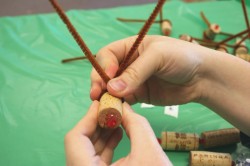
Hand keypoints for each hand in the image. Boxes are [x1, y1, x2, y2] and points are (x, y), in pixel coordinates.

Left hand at [64, 101, 171, 165]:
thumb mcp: (149, 151)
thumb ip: (136, 123)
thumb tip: (124, 107)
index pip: (75, 140)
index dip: (87, 118)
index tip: (100, 104)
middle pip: (79, 145)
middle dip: (96, 123)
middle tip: (109, 108)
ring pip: (87, 152)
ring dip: (101, 132)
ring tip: (116, 118)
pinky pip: (95, 160)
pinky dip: (105, 144)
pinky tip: (117, 132)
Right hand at [90, 35, 206, 104]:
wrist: (202, 78)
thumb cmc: (182, 58)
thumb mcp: (158, 56)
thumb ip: (135, 72)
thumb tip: (112, 88)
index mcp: (131, 47)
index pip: (108, 55)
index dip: (103, 66)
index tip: (106, 79)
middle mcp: (129, 63)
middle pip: (106, 73)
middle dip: (99, 83)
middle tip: (97, 95)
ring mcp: (133, 81)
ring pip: (112, 88)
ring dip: (106, 97)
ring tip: (104, 105)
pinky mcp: (139, 95)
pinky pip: (124, 100)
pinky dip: (118, 105)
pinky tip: (116, 110)